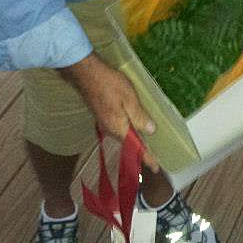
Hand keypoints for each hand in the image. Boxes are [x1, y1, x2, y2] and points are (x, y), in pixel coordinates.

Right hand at [60, 53, 159, 170]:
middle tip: (154, 156)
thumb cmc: (109, 85)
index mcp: (119, 129)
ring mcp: (105, 124)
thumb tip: (150, 131)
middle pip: (128, 144)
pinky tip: (132, 126)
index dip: (147, 157)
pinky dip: (127, 131)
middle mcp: (111, 130)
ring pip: (123, 136)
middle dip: (141, 150)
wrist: (86, 75)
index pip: (135, 148)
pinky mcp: (102, 116)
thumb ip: (140, 117)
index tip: (156, 167)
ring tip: (145, 143)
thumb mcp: (130, 99)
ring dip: (134, 141)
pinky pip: (118, 128)